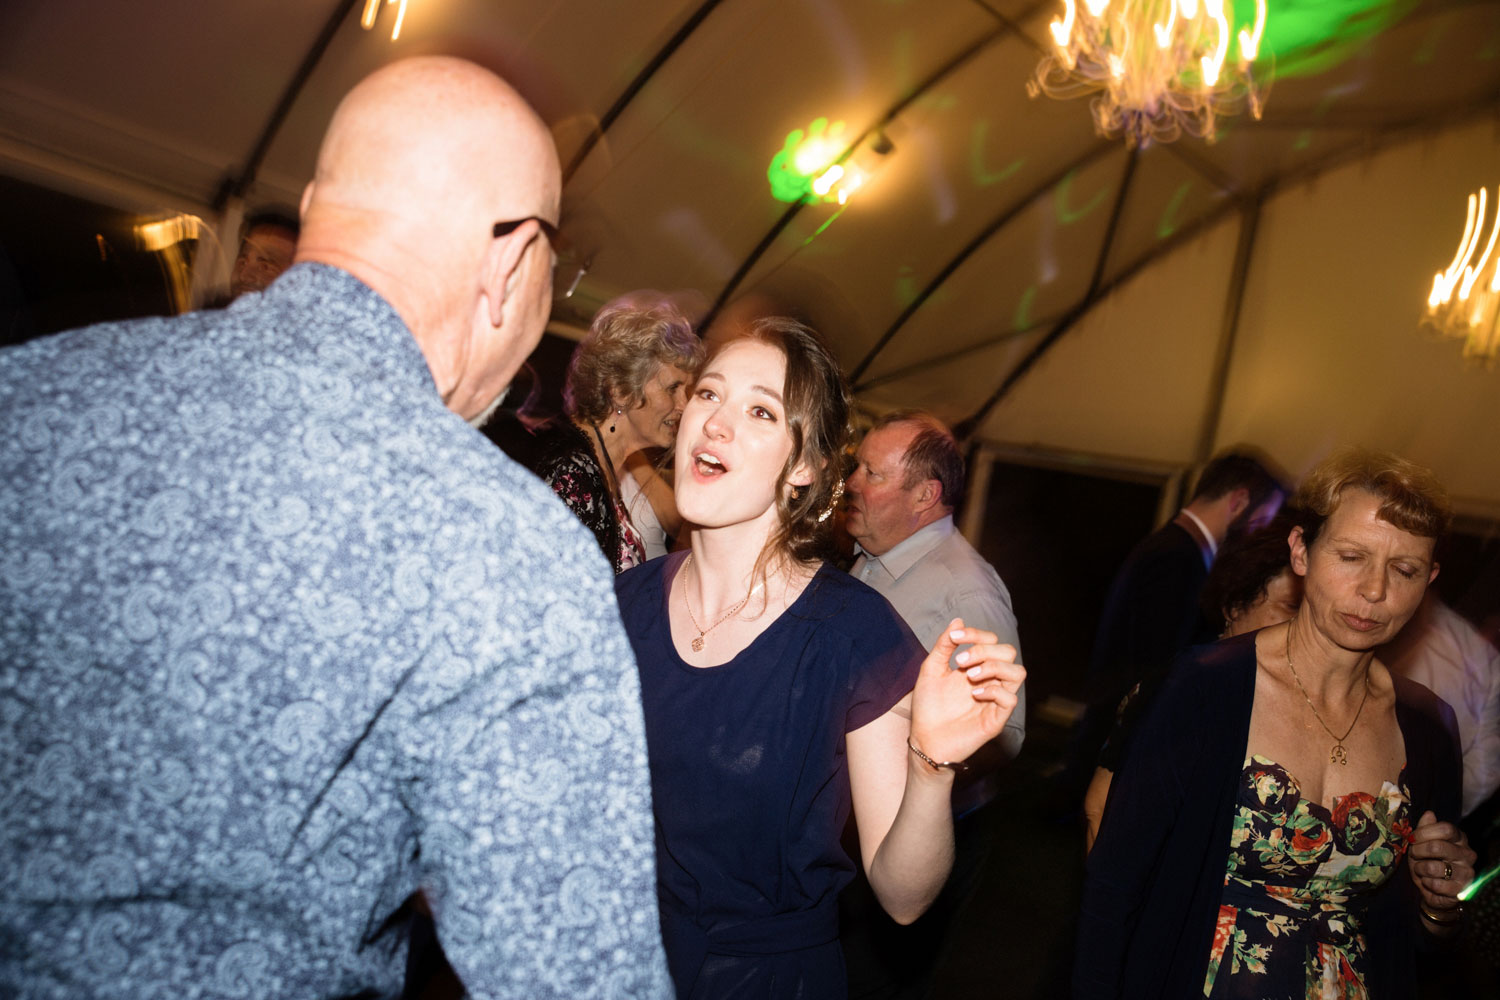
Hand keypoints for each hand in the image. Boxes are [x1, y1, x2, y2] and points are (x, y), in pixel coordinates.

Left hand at [908, 618, 1024, 766]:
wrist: (924, 739)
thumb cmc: (928, 706)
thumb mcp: (931, 669)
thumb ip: (944, 645)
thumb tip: (958, 620)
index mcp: (976, 666)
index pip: (992, 641)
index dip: (976, 634)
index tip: (955, 638)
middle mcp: (990, 680)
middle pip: (1008, 652)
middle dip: (985, 650)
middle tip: (961, 661)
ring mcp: (995, 699)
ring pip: (1018, 672)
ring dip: (994, 667)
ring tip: (970, 676)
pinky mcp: (996, 718)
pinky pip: (1010, 699)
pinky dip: (994, 691)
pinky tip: (974, 694)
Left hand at [1408, 810, 1475, 923]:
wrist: (1431, 889)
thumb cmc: (1425, 860)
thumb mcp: (1421, 842)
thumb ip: (1424, 828)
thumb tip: (1429, 814)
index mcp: (1459, 838)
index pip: (1445, 828)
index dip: (1424, 833)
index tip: (1412, 839)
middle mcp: (1467, 854)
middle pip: (1437, 846)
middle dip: (1417, 851)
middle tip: (1414, 855)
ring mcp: (1466, 872)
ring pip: (1433, 867)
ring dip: (1419, 869)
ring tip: (1421, 870)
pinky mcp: (1461, 890)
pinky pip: (1436, 885)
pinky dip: (1426, 883)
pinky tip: (1428, 882)